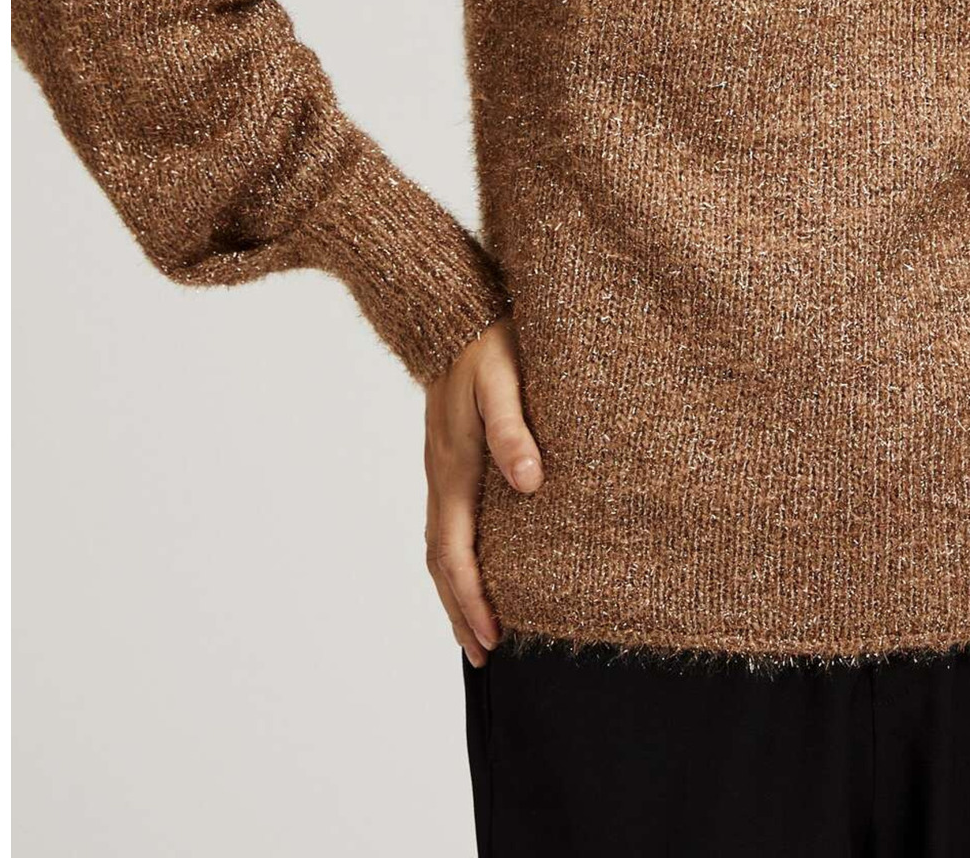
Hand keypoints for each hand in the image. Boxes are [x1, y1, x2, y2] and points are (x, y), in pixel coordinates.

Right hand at [424, 314, 544, 667]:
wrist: (452, 312)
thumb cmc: (486, 344)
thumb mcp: (505, 380)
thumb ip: (514, 430)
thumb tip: (530, 483)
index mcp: (454, 468)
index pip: (456, 552)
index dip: (472, 599)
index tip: (491, 639)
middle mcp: (441, 476)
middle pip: (441, 561)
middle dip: (460, 611)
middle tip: (484, 657)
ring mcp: (440, 469)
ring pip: (439, 545)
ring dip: (455, 591)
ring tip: (475, 627)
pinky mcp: (447, 459)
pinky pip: (445, 523)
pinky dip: (454, 558)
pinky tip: (473, 564)